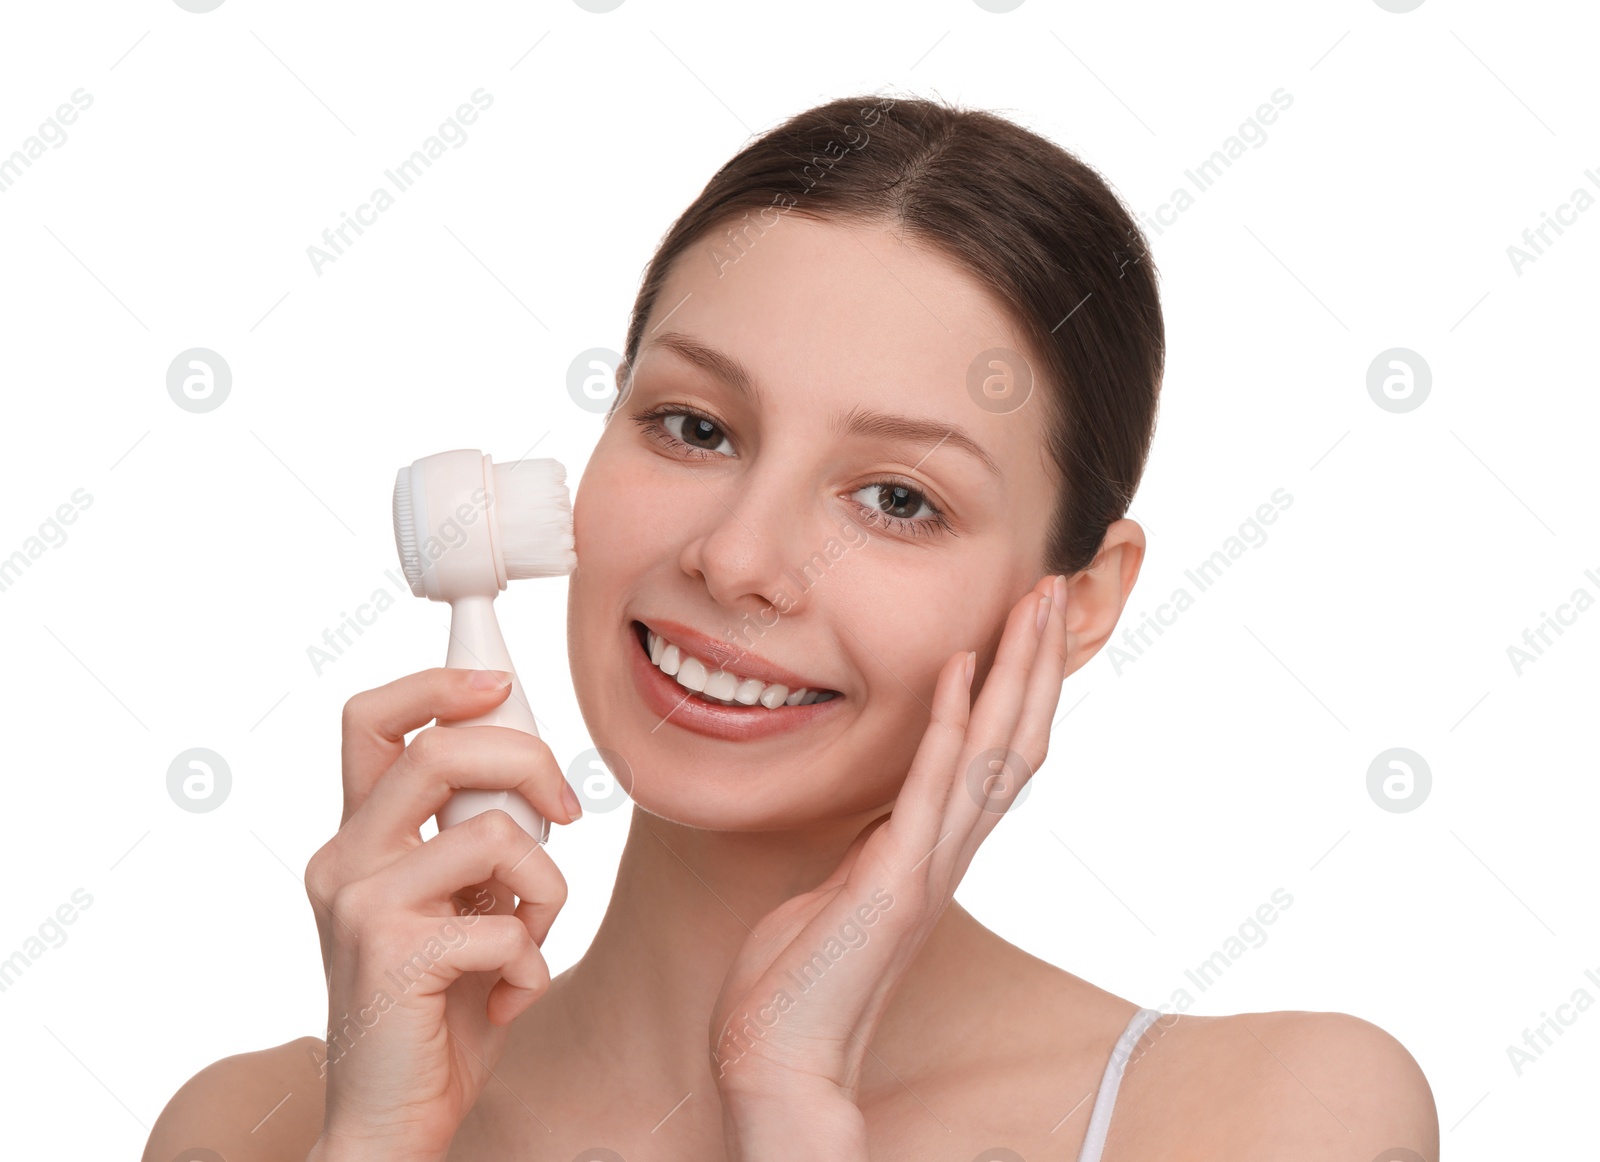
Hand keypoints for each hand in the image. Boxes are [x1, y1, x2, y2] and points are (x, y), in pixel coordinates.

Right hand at [303, 667, 578, 1161]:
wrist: (392, 1117)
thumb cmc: (438, 1007)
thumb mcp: (455, 903)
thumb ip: (472, 838)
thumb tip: (534, 777)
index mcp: (358, 838)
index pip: (371, 720)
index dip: (437, 684)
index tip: (502, 686)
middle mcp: (344, 859)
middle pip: (442, 748)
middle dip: (530, 763)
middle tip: (565, 811)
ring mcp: (361, 905)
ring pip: (494, 834)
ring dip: (546, 885)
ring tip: (530, 936)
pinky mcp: (392, 956)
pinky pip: (507, 924)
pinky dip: (533, 961)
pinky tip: (510, 994)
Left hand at [708, 574, 1069, 1107]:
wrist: (778, 1058)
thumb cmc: (796, 978)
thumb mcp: (841, 889)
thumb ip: (874, 847)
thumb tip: (885, 815)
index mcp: (935, 852)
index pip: (996, 754)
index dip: (1018, 687)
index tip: (1023, 621)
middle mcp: (948, 854)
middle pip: (1017, 741)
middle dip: (1037, 662)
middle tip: (1053, 588)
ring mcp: (928, 866)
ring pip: (995, 753)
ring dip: (1016, 673)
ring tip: (1032, 603)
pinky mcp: (895, 881)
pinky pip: (932, 788)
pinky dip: (950, 723)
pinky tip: (958, 666)